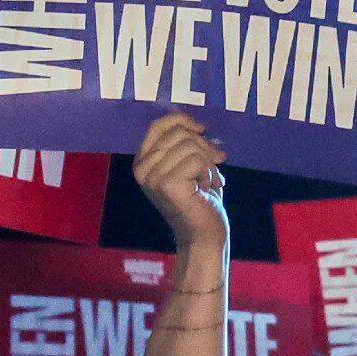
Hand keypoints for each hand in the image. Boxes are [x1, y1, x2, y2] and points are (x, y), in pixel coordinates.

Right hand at [131, 113, 226, 248]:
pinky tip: (207, 188)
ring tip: (209, 181)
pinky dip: (209, 172)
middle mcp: (141, 168)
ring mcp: (151, 176)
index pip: (158, 125)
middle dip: (203, 145)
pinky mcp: (166, 184)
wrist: (203, 234)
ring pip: (190, 146)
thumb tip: (200, 126)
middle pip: (178, 133)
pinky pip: (197, 160)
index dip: (183, 121)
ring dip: (208, 163)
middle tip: (215, 163)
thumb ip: (186, 145)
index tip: (203, 130)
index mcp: (142, 161)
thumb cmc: (199, 199)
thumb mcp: (189, 165)